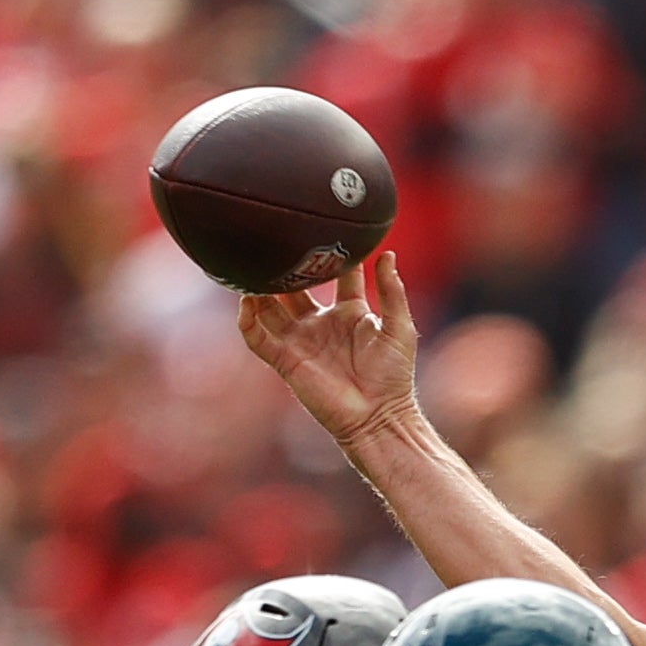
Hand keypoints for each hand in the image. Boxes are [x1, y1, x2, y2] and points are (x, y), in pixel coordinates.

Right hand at [238, 250, 425, 449]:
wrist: (379, 417)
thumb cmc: (394, 377)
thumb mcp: (399, 328)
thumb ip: (392, 291)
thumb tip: (387, 253)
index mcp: (350, 313)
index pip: (336, 275)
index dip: (331, 255)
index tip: (324, 228)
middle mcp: (321, 323)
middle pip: (294, 287)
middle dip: (285, 267)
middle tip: (275, 239)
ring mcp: (301, 341)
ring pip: (270, 307)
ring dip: (259, 288)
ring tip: (250, 263)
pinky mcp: (286, 360)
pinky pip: (257, 337)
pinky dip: (247, 320)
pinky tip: (245, 300)